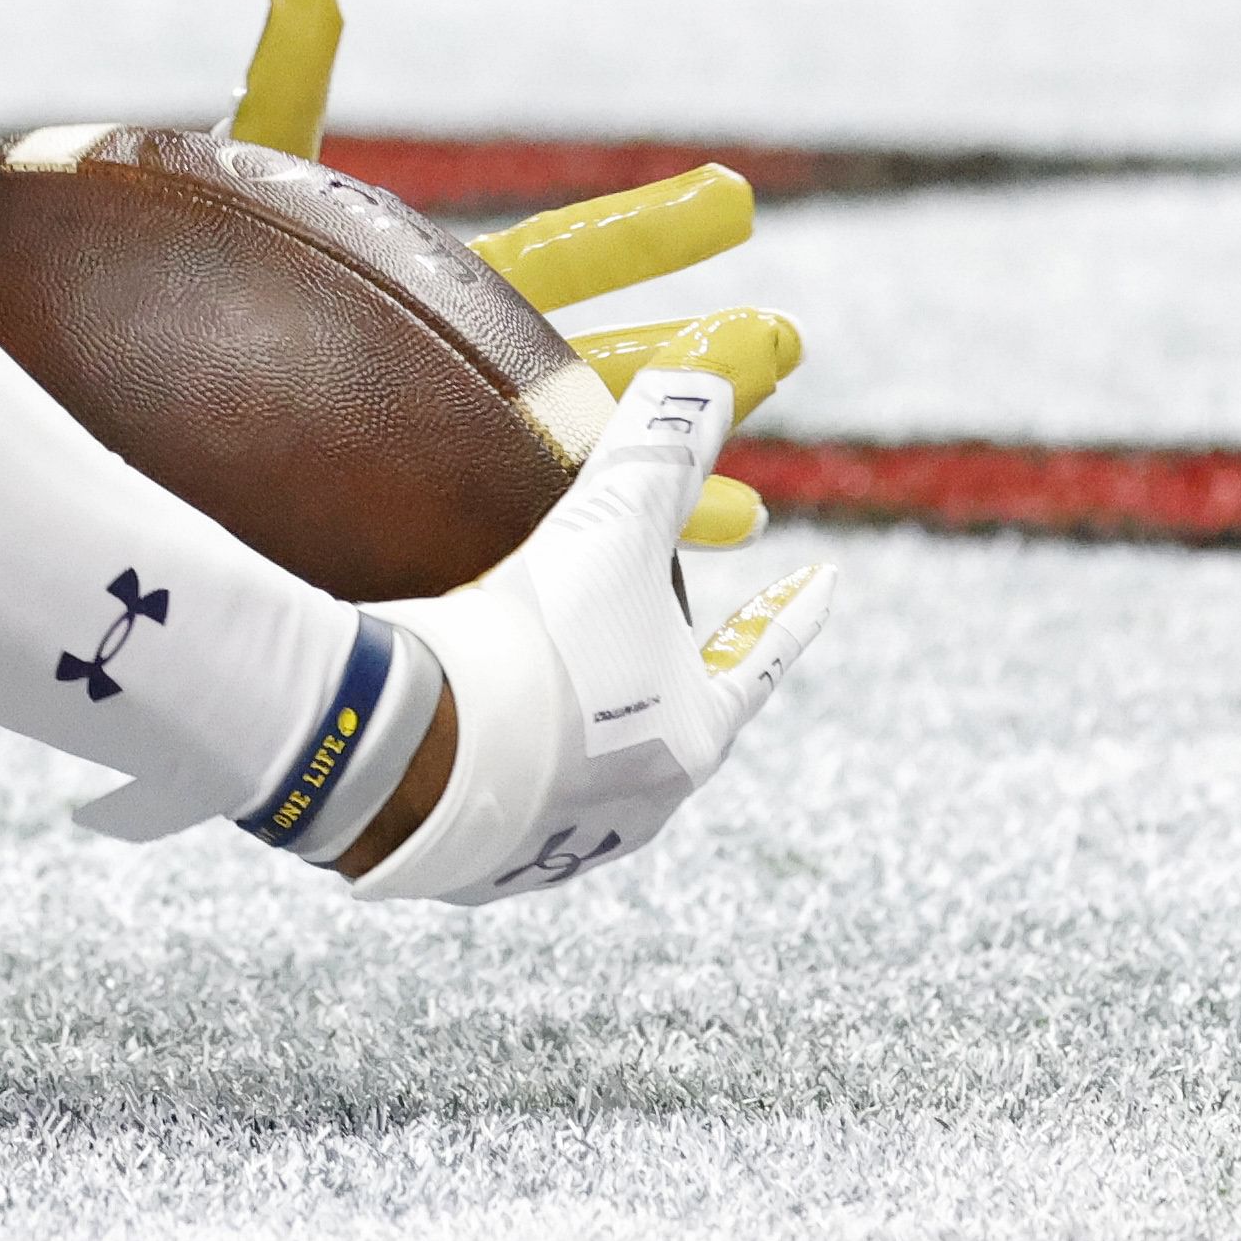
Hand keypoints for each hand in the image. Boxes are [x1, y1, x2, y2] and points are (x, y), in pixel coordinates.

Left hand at [224, 0, 794, 544]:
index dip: (648, 229)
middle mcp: (468, 376)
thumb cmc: (183, 295)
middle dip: (693, 357)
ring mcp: (457, 456)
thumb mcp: (250, 188)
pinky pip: (535, 542)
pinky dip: (604, 547)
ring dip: (666, 461)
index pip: (568, 256)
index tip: (736, 199)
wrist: (127, 411)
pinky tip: (675, 557)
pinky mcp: (430, 527)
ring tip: (749, 480)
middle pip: (603, 362)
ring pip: (588, 461)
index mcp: (443, 291)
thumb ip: (286, 88)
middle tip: (783, 340)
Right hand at [351, 366, 833, 902]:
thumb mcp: (606, 529)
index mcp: (693, 734)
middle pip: (668, 722)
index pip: (759, 662)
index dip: (786, 615)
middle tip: (645, 636)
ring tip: (537, 691)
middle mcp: (642, 803)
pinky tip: (455, 744)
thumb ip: (660, 454)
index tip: (823, 580)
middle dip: (662, 674)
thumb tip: (710, 374)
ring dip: (572, 729)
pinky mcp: (478, 866)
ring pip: (583, 773)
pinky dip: (491, 772)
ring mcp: (559, 844)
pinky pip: (498, 810)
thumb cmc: (537, 640)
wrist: (416, 752)